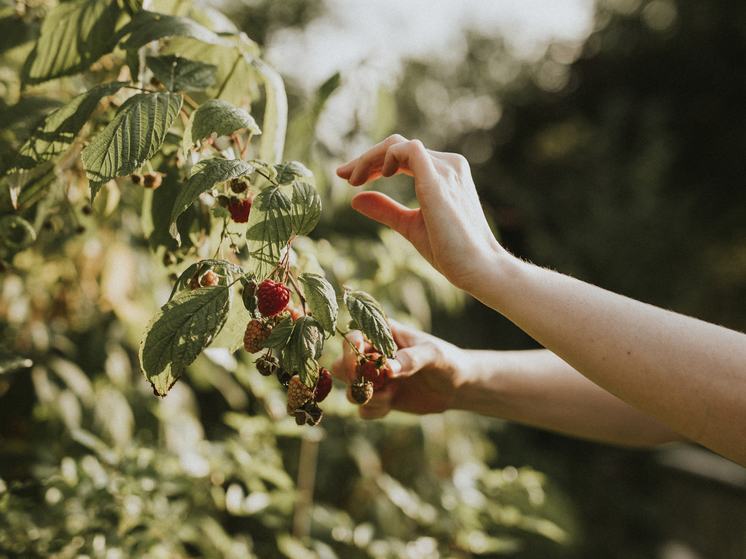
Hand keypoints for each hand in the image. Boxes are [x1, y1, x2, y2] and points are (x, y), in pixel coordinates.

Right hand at [331, 320, 465, 418]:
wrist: (458, 386)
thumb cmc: (447, 360)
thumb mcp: (433, 355)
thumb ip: (410, 359)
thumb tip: (387, 369)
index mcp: (382, 335)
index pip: (353, 337)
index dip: (350, 351)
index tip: (361, 365)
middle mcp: (373, 355)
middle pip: (342, 364)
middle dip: (351, 378)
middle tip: (371, 386)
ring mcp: (375, 378)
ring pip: (350, 389)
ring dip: (367, 396)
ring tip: (391, 394)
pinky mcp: (380, 398)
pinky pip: (363, 409)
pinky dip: (374, 410)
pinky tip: (393, 403)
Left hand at [336, 135, 504, 293]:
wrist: (478, 268)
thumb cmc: (450, 251)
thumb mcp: (410, 226)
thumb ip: (386, 210)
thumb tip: (355, 199)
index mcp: (444, 174)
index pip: (404, 156)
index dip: (374, 163)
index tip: (349, 179)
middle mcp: (448, 165)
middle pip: (398, 146)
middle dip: (366, 159)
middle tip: (342, 174)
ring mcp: (446, 169)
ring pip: (399, 144)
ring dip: (370, 157)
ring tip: (353, 179)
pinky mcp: (439, 179)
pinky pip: (408, 150)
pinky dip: (385, 157)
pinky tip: (375, 177)